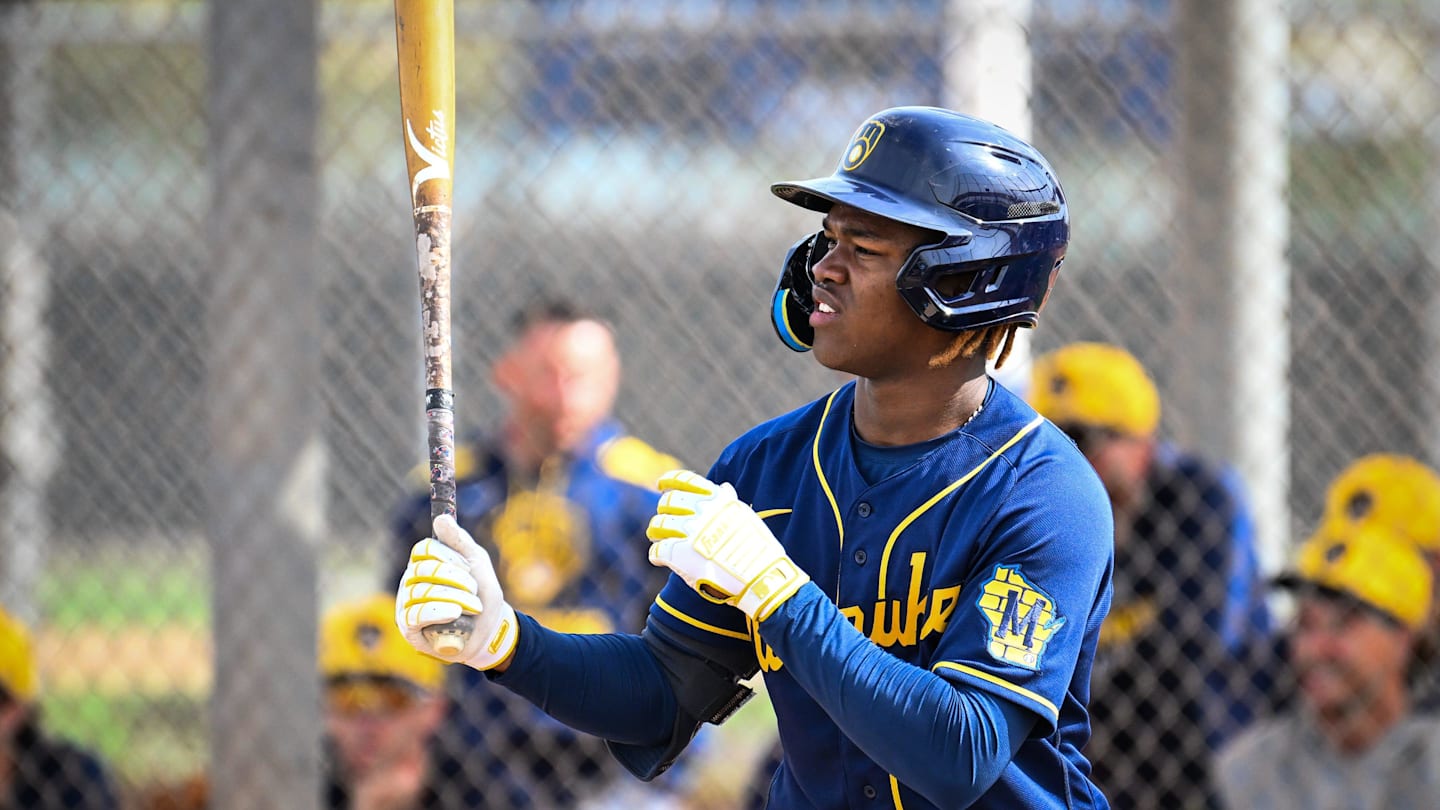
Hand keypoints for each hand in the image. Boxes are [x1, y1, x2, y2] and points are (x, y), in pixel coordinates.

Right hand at [395, 514, 517, 670]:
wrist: (490, 629)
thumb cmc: (481, 593)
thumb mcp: (477, 562)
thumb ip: (459, 540)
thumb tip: (440, 518)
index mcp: (424, 563)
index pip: (424, 550)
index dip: (448, 557)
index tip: (468, 567)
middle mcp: (410, 582)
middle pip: (423, 570)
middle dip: (456, 579)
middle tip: (474, 590)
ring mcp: (406, 604)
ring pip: (422, 593)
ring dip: (455, 598)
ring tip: (473, 607)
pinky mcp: (408, 628)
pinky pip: (415, 615)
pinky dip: (438, 612)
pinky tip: (454, 613)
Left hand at [647, 470, 809, 620]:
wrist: (760, 577)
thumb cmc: (757, 550)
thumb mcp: (745, 516)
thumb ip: (728, 502)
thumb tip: (723, 487)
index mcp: (717, 499)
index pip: (685, 481)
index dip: (669, 481)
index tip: (661, 484)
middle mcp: (701, 511)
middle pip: (668, 503)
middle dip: (663, 511)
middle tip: (662, 521)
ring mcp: (689, 531)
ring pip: (657, 525)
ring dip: (655, 532)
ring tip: (657, 539)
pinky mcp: (679, 554)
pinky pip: (657, 550)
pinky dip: (655, 555)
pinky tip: (658, 559)